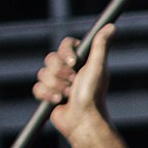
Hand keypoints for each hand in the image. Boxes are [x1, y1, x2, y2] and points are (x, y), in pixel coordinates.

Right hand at [32, 26, 115, 146]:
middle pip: (50, 58)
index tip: (73, 63)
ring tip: (68, 95)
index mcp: (80, 60)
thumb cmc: (93, 95)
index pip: (65, 44)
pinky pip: (37, 88)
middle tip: (74, 83)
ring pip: (42, 74)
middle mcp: (67, 69)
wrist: (83, 121)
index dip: (66, 53)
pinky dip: (46, 95)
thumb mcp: (97, 67)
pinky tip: (58, 101)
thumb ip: (100, 45)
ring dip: (56, 86)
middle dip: (61, 73)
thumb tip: (110, 27)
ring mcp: (56, 81)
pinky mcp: (47, 94)